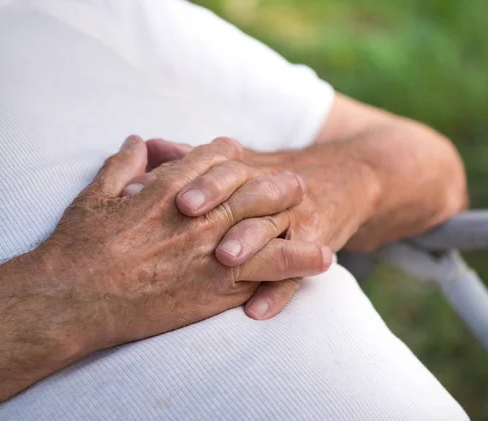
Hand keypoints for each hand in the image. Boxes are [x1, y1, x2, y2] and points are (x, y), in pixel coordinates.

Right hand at [43, 136, 330, 351]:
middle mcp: (199, 215)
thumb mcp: (94, 195)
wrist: (74, 300)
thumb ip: (122, 164)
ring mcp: (211, 252)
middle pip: (251, 187)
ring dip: (292, 215)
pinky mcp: (216, 289)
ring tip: (312, 210)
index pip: (214, 158)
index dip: (229, 154)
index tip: (239, 156)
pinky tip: (320, 258)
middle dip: (274, 181)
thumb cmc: (77, 248)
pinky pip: (267, 272)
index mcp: (170, 187)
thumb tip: (140, 141)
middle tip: (293, 183)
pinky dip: (296, 263)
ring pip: (267, 225)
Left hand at [126, 137, 380, 317]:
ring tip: (225, 257)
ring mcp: (293, 217)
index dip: (196, 175)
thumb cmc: (268, 180)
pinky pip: (296, 271)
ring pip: (272, 226)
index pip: (220, 164)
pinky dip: (278, 291)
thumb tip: (145, 146)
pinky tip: (256, 311)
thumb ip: (190, 159)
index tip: (167, 190)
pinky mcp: (315, 244)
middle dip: (216, 196)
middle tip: (188, 212)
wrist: (342, 179)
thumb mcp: (235, 165)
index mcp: (245, 169)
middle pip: (245, 187)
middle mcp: (268, 189)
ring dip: (250, 239)